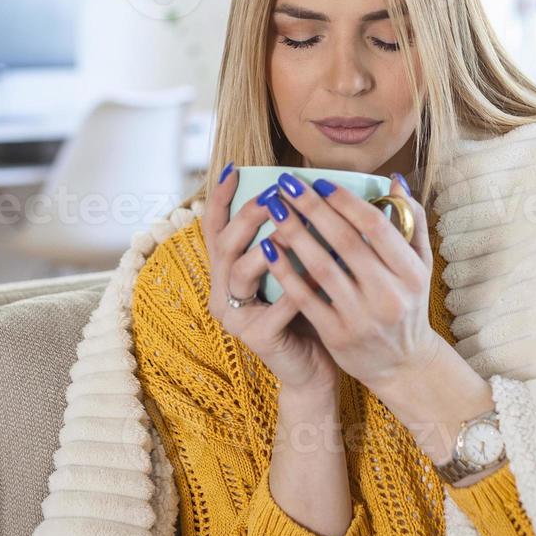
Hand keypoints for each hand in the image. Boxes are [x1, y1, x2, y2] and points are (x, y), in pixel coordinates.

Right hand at [202, 165, 339, 395]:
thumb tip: (307, 189)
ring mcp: (237, 317)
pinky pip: (276, 306)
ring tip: (292, 226)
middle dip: (248, 217)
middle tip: (273, 196)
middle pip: (225, 245)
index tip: (234, 168)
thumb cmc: (309, 311)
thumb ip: (292, 235)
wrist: (314, 367)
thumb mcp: (295, 268)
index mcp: (228, 271)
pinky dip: (297, 285)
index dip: (220, 198)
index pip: (215, 228)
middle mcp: (224, 292)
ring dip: (268, 247)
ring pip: (241, 273)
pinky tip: (320, 269)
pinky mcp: (257, 338)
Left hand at [257, 172, 447, 400]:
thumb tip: (396, 182)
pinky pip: (305, 297)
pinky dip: (286, 271)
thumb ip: (411, 225)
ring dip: (294, 234)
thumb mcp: (421, 267)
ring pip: (322, 267)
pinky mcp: (337, 335)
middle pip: (345, 241)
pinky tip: (268, 248)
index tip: (319, 182)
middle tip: (286, 184)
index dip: (345, 201)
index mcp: (412, 273)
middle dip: (312, 208)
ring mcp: (362, 317)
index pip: (376, 226)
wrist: (403, 365)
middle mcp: (389, 294)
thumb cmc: (408, 305)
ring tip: (273, 209)